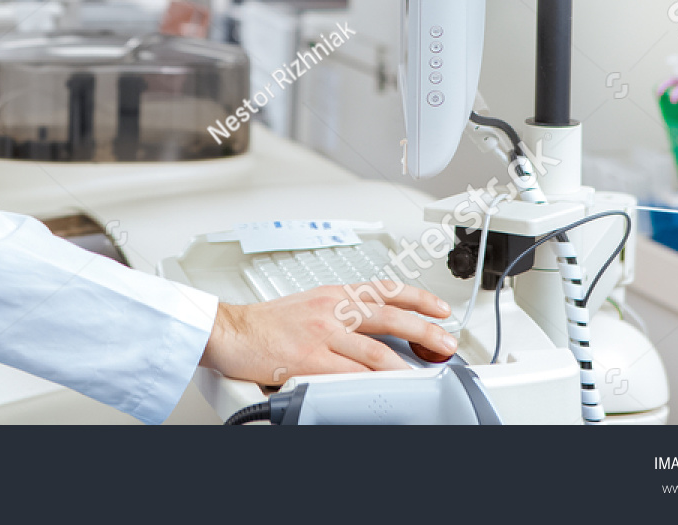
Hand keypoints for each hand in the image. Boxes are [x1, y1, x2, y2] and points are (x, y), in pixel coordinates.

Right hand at [198, 283, 455, 384]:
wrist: (231, 331)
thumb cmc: (265, 323)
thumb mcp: (308, 304)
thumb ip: (338, 313)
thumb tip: (369, 328)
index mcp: (332, 294)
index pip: (384, 290)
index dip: (417, 298)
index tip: (439, 308)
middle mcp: (331, 309)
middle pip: (390, 316)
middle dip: (425, 330)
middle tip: (447, 342)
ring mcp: (322, 334)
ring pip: (376, 350)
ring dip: (406, 364)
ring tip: (426, 373)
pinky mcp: (310, 359)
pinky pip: (350, 373)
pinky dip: (373, 382)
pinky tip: (387, 388)